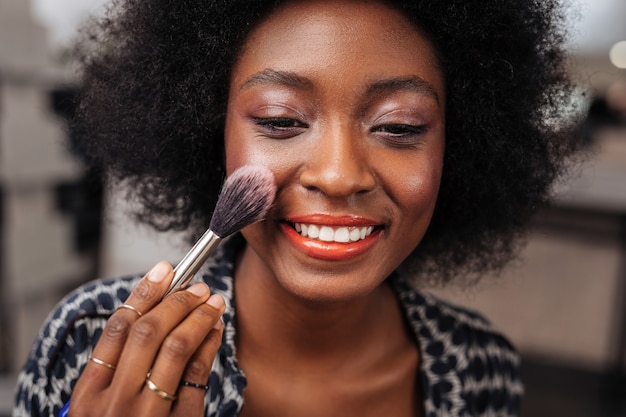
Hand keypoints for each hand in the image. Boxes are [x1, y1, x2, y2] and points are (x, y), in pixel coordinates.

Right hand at [67, 261, 224, 416]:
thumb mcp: (98, 407)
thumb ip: (115, 368)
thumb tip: (150, 313)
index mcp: (89, 394)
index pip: (117, 327)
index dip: (145, 292)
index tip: (165, 270)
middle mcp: (115, 402)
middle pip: (148, 331)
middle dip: (177, 300)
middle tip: (196, 286)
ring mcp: (147, 414)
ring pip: (176, 347)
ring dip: (198, 317)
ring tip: (212, 301)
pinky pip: (198, 375)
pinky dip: (210, 345)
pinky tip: (216, 329)